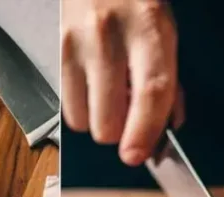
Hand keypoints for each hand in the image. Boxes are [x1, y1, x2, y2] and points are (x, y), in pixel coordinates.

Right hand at [61, 0, 184, 165]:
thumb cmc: (136, 1)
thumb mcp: (163, 30)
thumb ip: (168, 81)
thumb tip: (165, 128)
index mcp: (150, 28)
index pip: (150, 92)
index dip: (144, 132)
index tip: (137, 155)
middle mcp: (111, 34)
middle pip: (109, 119)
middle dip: (120, 130)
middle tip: (129, 113)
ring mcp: (78, 41)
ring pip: (83, 119)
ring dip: (98, 119)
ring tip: (109, 94)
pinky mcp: (56, 48)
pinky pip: (67, 104)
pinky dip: (81, 106)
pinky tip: (93, 83)